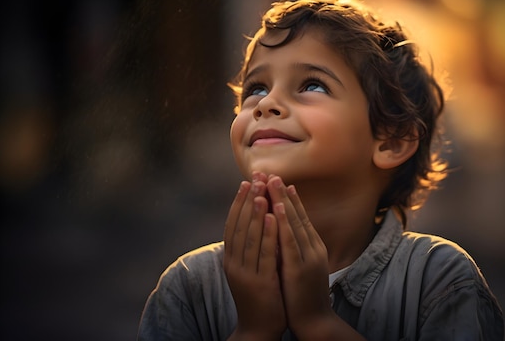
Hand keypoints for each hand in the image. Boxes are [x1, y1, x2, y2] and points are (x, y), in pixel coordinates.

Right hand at [223, 172, 285, 339]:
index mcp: (231, 259)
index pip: (233, 225)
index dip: (238, 203)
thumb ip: (248, 248)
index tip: (245, 182)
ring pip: (250, 237)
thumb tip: (252, 222)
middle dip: (247, 201)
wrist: (258, 329)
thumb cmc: (257, 296)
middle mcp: (234, 264)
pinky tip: (273, 217)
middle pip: (240, 226)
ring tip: (261, 191)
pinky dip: (268, 234)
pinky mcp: (261, 282)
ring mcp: (246, 273)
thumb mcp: (248, 269)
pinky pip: (265, 254)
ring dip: (256, 213)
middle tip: (254, 178)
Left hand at [266, 176, 334, 336]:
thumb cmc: (306, 297)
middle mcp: (313, 248)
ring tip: (271, 182)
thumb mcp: (303, 268)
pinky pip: (289, 242)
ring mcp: (308, 257)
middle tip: (272, 173)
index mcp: (314, 248)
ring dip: (281, 201)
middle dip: (283, 193)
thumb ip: (296, 251)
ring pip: (293, 223)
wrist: (316, 322)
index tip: (279, 181)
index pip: (300, 218)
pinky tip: (274, 210)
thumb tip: (284, 234)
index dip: (289, 199)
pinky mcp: (299, 268)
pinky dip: (282, 224)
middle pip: (296, 215)